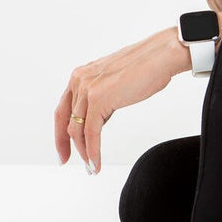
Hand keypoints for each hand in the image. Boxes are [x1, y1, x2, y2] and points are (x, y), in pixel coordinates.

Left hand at [55, 27, 188, 173]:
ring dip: (84, 151)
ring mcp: (87, 89)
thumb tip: (100, 115)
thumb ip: (102, 95)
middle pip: (64, 120)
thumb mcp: (115, 82)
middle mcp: (79, 80)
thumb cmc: (147, 66)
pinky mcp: (98, 100)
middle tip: (66, 159)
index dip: (60, 130)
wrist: (161, 56)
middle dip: (64, 143)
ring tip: (91, 166)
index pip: (63, 108)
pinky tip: (96, 163)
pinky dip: (92, 151)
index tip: (64, 146)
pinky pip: (90, 133)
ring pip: (77, 129)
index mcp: (82, 75)